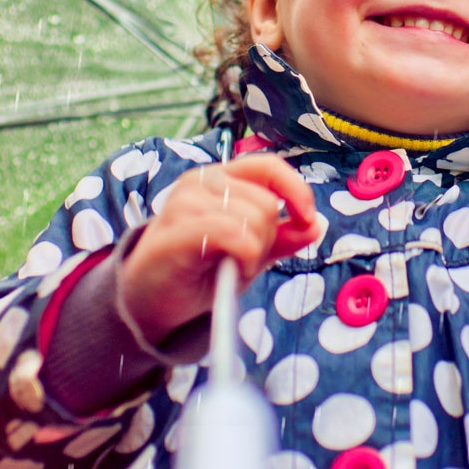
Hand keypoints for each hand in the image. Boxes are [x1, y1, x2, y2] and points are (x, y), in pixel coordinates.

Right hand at [120, 154, 320, 342]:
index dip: (296, 190)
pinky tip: (229, 270)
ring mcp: (183, 202)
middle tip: (244, 260)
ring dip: (253, 253)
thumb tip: (317, 225)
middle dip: (268, 239)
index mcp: (222, 178)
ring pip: (253, 219)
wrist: (150, 302)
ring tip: (229, 267)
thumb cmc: (199, 270)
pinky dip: (244, 257)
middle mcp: (202, 181)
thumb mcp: (250, 253)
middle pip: (267, 203)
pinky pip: (232, 233)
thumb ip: (281, 238)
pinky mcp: (174, 231)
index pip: (268, 166)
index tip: (306, 220)